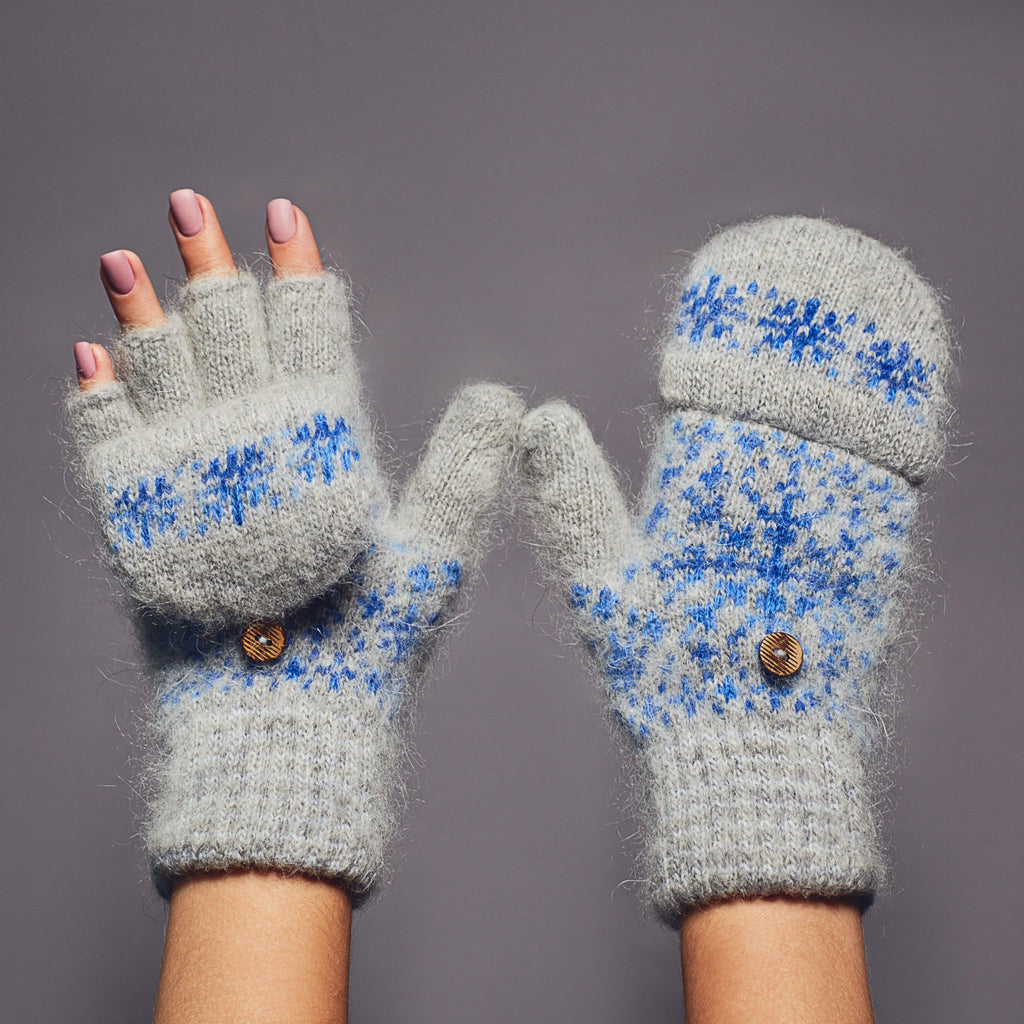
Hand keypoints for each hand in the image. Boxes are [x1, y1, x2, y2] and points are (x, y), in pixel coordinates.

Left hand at [67, 191, 521, 896]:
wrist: (272, 721)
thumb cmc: (362, 647)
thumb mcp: (434, 562)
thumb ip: (465, 474)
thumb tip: (503, 397)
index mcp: (320, 448)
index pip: (311, 335)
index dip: (298, 271)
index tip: (284, 216)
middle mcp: (245, 449)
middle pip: (225, 335)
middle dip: (209, 264)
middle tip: (186, 207)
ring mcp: (183, 482)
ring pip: (158, 374)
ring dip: (138, 313)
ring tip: (120, 262)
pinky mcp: (136, 524)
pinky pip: (105, 445)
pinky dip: (93, 398)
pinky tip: (86, 360)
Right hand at [521, 216, 952, 921]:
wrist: (759, 761)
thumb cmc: (669, 682)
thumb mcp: (605, 595)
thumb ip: (574, 503)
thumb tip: (540, 419)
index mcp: (704, 499)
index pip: (714, 390)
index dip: (724, 332)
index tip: (738, 279)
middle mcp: (777, 500)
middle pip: (792, 389)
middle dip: (804, 325)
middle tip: (826, 259)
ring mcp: (837, 526)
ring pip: (853, 418)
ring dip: (863, 355)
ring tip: (880, 293)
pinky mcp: (882, 560)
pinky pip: (898, 474)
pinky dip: (905, 420)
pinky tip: (910, 385)